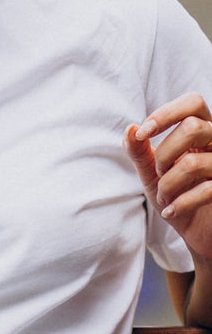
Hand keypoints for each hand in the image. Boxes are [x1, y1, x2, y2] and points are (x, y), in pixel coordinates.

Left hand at [125, 93, 211, 260]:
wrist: (195, 231)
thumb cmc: (174, 195)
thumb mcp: (151, 172)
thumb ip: (139, 151)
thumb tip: (129, 129)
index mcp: (201, 132)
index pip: (193, 103)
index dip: (165, 114)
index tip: (142, 133)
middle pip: (194, 127)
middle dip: (165, 153)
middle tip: (160, 172)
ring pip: (193, 162)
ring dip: (167, 184)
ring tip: (164, 196)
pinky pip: (206, 190)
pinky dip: (179, 204)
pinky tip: (170, 211)